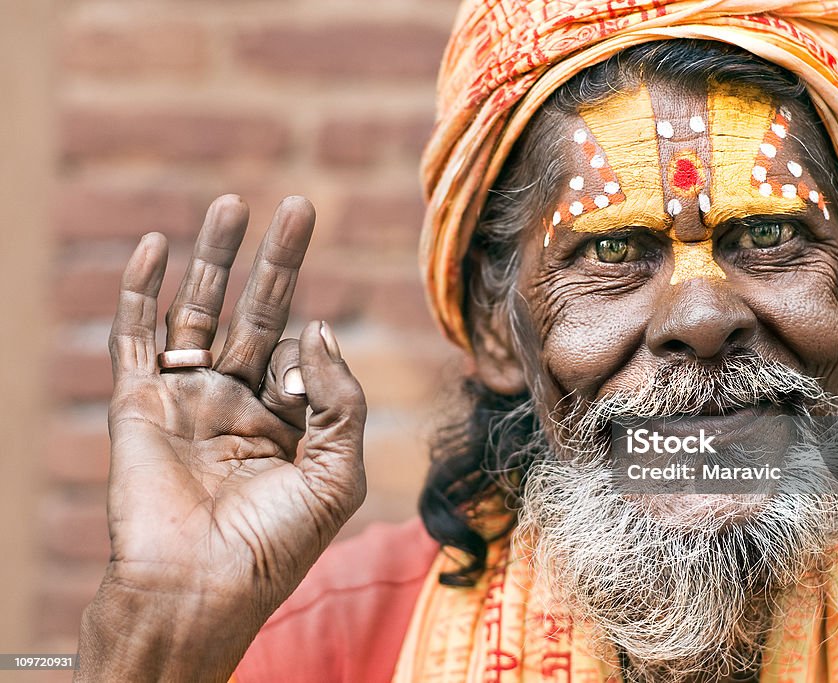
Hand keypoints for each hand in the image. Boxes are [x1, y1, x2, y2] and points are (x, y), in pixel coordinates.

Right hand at [76, 195, 366, 680]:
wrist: (201, 590)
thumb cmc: (276, 545)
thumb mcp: (338, 472)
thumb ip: (342, 398)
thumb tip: (320, 326)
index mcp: (287, 423)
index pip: (304, 358)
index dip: (312, 357)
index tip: (299, 389)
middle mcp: (237, 403)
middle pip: (258, 313)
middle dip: (277, 260)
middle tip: (300, 205)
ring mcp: (187, 399)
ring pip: (199, 311)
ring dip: (215, 257)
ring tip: (232, 204)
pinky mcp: (140, 404)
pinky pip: (137, 336)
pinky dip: (141, 291)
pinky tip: (157, 246)